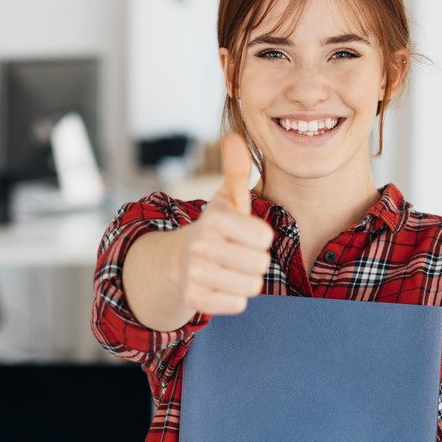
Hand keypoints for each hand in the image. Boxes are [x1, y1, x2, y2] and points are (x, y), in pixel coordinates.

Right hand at [173, 133, 273, 315]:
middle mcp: (201, 246)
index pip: (264, 238)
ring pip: (251, 286)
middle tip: (237, 253)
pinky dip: (234, 297)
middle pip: (260, 264)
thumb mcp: (227, 198)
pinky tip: (220, 284)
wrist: (177, 261)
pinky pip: (238, 304)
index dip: (260, 237)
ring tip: (230, 268)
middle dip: (255, 260)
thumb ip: (237, 170)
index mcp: (214, 220)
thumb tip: (234, 136)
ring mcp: (195, 274)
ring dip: (246, 279)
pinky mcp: (194, 299)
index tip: (244, 233)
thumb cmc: (215, 227)